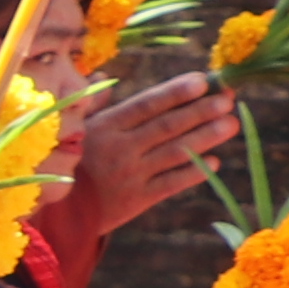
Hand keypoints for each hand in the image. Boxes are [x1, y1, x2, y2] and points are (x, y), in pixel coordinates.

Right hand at [80, 75, 241, 239]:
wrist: (58, 212)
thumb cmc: (67, 162)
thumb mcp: (72, 130)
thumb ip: (93, 103)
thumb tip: (105, 75)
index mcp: (104, 128)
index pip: (145, 105)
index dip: (175, 92)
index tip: (203, 81)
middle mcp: (120, 149)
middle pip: (166, 126)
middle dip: (199, 111)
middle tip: (227, 99)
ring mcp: (131, 174)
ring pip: (175, 152)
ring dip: (205, 137)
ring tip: (230, 124)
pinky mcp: (139, 199)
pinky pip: (172, 183)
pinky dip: (194, 172)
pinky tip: (215, 161)